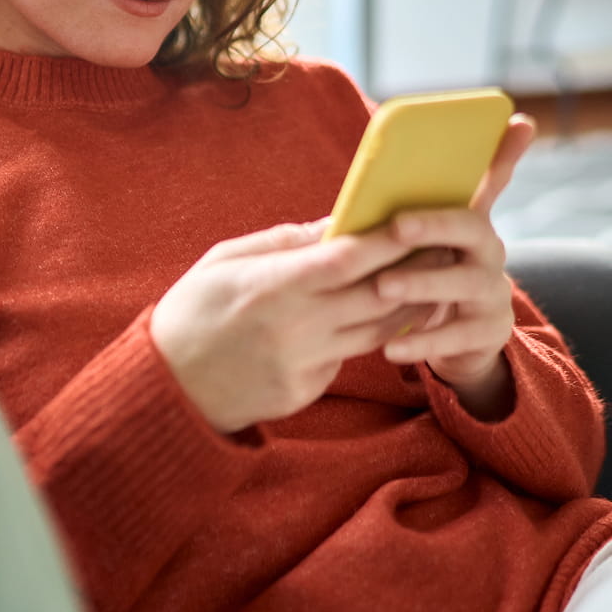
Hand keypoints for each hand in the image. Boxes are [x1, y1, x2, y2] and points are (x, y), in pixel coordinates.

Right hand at [149, 219, 435, 432]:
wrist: (168, 384)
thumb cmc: (191, 309)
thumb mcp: (223, 260)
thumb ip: (281, 242)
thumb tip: (331, 226)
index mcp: (272, 286)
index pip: (346, 259)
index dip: (386, 241)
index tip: (415, 221)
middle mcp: (295, 326)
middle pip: (375, 296)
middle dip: (414, 270)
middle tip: (442, 247)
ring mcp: (304, 363)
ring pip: (375, 333)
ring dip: (408, 307)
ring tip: (431, 282)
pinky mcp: (306, 390)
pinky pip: (347, 357)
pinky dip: (367, 336)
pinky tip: (381, 319)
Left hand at [373, 114, 536, 417]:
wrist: (452, 339)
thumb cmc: (422, 274)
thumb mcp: (413, 242)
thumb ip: (397, 213)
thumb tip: (368, 180)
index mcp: (467, 220)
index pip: (491, 179)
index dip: (506, 152)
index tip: (519, 122)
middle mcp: (488, 250)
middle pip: (472, 227)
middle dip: (434, 223)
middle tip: (397, 225)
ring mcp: (491, 291)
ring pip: (462, 282)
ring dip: (420, 283)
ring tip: (382, 287)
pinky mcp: (487, 332)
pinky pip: (455, 336)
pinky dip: (421, 340)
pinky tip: (391, 347)